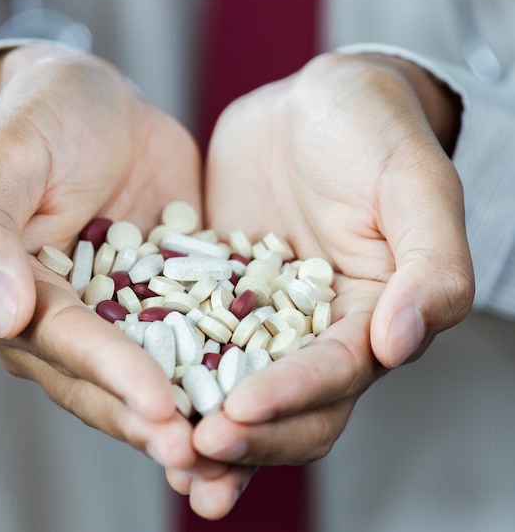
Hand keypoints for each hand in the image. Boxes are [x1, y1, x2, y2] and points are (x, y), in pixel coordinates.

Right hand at [0, 44, 201, 467]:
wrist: (97, 100)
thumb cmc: (40, 119)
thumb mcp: (4, 162)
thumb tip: (3, 316)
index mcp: (17, 297)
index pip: (66, 346)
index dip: (111, 378)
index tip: (160, 409)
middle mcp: (68, 318)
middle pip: (111, 379)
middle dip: (154, 419)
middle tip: (202, 456)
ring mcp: (124, 309)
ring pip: (158, 367)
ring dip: (193, 410)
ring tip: (236, 449)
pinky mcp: (170, 291)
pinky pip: (200, 328)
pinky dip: (227, 359)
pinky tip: (267, 386)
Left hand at [174, 51, 474, 516]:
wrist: (316, 102)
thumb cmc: (377, 131)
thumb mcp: (416, 186)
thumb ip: (430, 266)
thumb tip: (400, 344)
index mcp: (370, 316)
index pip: (334, 377)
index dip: (289, 400)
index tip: (236, 414)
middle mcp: (315, 329)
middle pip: (283, 403)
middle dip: (240, 435)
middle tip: (190, 457)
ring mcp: (259, 311)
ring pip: (231, 381)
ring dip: (199, 424)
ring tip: (161, 456)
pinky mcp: (216, 286)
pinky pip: (187, 328)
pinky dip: (164, 362)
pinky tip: (128, 381)